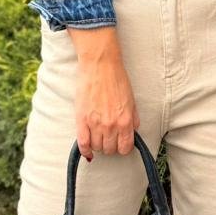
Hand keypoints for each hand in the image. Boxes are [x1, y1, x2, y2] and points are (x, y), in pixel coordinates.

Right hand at [67, 26, 140, 158]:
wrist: (100, 65)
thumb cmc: (116, 79)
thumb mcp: (131, 100)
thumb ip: (133, 119)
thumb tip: (132, 132)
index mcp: (126, 121)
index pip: (125, 147)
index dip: (122, 147)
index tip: (119, 143)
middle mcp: (112, 125)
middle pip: (110, 149)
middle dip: (110, 146)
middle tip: (108, 138)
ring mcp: (96, 123)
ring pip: (97, 147)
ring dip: (98, 145)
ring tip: (97, 137)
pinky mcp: (82, 119)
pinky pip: (83, 143)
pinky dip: (85, 149)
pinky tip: (87, 148)